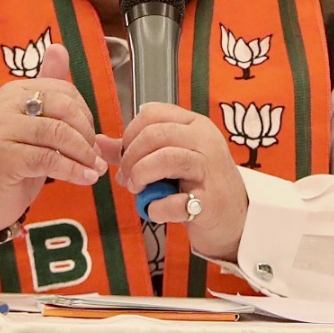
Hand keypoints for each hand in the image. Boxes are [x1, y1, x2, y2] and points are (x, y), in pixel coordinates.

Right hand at [0, 44, 107, 232]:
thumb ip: (49, 88)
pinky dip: (74, 170)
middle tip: (95, 155)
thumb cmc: (15, 157)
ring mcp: (1, 129)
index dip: (85, 114)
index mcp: (14, 91)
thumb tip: (59, 48)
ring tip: (94, 170)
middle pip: (63, 108)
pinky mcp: (4, 157)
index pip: (64, 91)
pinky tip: (85, 179)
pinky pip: (49, 159)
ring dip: (83, 154)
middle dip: (86, 133)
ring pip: (57, 134)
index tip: (92, 137)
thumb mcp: (35, 121)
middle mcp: (5, 104)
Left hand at [96, 104, 247, 260]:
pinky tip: (155, 210)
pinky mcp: (211, 201)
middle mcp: (205, 141)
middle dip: (131, 157)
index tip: (125, 155)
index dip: (130, 134)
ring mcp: (210, 169)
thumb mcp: (169, 159)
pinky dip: (156, 208)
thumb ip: (134, 150)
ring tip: (137, 189)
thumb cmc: (197, 184)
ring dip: (141, 175)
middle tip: (127, 178)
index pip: (152, 113)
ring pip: (166, 158)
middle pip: (155, 134)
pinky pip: (176, 201)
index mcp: (194, 125)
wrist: (234, 218)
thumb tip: (98, 141)